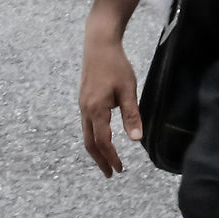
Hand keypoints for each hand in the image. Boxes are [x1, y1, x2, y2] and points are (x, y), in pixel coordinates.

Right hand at [78, 26, 143, 176]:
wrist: (98, 44)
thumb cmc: (115, 65)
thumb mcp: (128, 89)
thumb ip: (131, 115)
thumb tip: (136, 139)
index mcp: (96, 109)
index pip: (103, 141)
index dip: (111, 157)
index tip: (120, 169)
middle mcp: (85, 109)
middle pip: (89, 142)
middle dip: (99, 160)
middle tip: (110, 174)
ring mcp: (82, 104)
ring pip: (86, 134)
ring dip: (95, 150)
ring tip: (106, 160)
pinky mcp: (83, 99)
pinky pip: (85, 125)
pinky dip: (93, 137)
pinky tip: (101, 138)